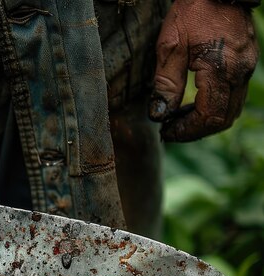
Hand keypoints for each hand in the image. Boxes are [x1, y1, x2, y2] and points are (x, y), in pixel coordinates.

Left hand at [148, 0, 258, 141]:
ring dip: (205, 120)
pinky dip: (215, 106)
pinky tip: (193, 103)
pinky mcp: (246, 63)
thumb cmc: (192, 11)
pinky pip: (234, 95)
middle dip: (196, 130)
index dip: (187, 131)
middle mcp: (240, 72)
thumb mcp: (170, 46)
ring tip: (179, 119)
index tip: (167, 133)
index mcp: (220, 70)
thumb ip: (166, 84)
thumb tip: (159, 115)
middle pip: (223, 119)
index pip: (210, 117)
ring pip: (231, 109)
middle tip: (171, 130)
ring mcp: (247, 68)